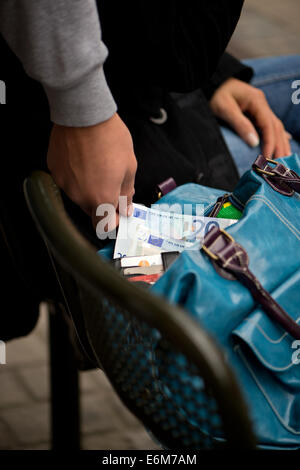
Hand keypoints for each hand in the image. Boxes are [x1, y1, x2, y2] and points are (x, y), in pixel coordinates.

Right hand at [47, 113, 136, 231]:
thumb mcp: (129, 166)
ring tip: (96, 167)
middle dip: (103, 203)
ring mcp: (65, 185)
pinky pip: (68, 182)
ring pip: (79, 197)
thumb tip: (126, 208)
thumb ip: (127, 193)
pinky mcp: (55, 172)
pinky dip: (76, 177)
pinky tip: (83, 161)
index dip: (113, 221)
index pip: (104, 226)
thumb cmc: (110, 138)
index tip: (118, 212)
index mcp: (102, 198)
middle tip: (111, 184)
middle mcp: (80, 197)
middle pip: (92, 212)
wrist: (84, 114)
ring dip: (89, 189)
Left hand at [210, 78, 290, 157]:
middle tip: (280, 164)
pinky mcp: (255, 110)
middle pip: (275, 127)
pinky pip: (270, 124)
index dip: (270, 143)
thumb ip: (240, 124)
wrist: (211, 81)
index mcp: (257, 101)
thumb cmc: (215, 94)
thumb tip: (254, 143)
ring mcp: (260, 106)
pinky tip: (285, 141)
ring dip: (281, 142)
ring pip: (275, 126)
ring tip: (284, 158)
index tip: (268, 158)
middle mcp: (261, 103)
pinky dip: (277, 134)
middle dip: (279, 146)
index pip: (268, 125)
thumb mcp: (225, 109)